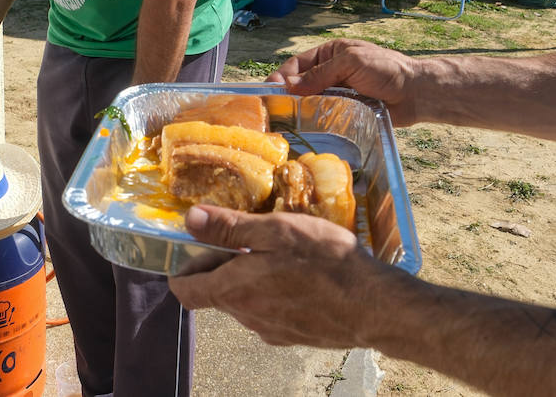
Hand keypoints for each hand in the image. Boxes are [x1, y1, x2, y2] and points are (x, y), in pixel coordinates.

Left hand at [168, 206, 386, 346]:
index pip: (185, 291)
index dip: (183, 269)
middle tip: (249, 236)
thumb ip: (229, 228)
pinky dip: (272, 292)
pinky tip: (299, 275)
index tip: (197, 246)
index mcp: (233, 290)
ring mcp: (270, 329)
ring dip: (250, 277)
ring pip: (244, 301)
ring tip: (278, 252)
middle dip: (223, 264)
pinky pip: (269, 311)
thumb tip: (190, 219)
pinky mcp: (292, 335)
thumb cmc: (324, 262)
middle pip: (216, 291)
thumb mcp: (275, 231)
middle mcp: (245, 316)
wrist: (372, 305)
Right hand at [269, 39, 421, 125]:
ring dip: (301, 109)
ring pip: (311, 101)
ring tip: (287, 122)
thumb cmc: (387, 69)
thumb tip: (290, 85)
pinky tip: (307, 129)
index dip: (282, 77)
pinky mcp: (346, 112)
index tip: (270, 91)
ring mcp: (338, 93)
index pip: (297, 64)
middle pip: (301, 84)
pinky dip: (315, 121)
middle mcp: (331, 72)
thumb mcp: (351, 63)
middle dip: (288, 95)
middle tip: (274, 111)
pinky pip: (325, 116)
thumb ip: (321, 73)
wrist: (415, 93)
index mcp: (330, 54)